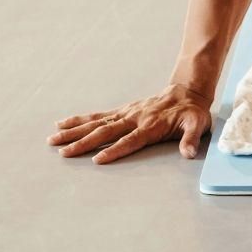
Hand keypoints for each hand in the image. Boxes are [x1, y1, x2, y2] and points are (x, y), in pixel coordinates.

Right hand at [48, 82, 211, 163]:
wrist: (186, 91)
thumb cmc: (191, 112)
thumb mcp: (197, 125)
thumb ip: (191, 139)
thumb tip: (189, 154)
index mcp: (151, 126)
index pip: (130, 141)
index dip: (114, 151)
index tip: (97, 160)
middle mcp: (134, 119)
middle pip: (105, 132)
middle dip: (83, 142)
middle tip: (63, 152)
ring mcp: (126, 114)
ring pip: (96, 123)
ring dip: (74, 131)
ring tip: (54, 138)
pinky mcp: (121, 111)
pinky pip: (98, 116)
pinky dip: (80, 119)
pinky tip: (63, 123)